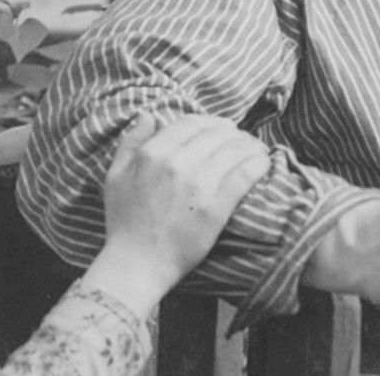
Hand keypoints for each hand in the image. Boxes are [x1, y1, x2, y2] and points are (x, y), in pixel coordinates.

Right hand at [82, 113, 269, 314]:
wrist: (137, 264)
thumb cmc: (124, 223)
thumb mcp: (114, 177)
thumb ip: (130, 142)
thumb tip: (148, 115)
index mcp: (153, 153)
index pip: (191, 123)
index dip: (211, 122)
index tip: (222, 128)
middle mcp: (176, 163)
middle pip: (217, 133)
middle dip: (234, 132)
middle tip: (243, 139)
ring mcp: (198, 184)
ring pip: (235, 149)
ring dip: (251, 145)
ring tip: (258, 150)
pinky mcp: (216, 207)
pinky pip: (245, 174)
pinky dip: (258, 164)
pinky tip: (264, 163)